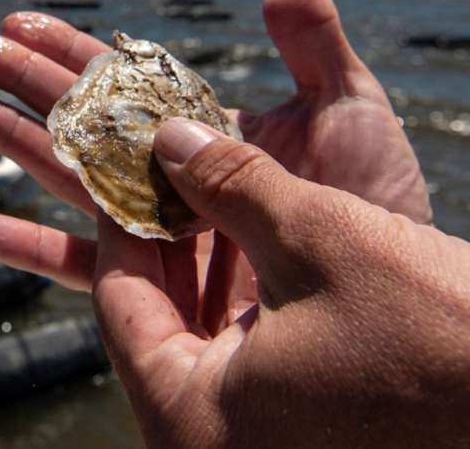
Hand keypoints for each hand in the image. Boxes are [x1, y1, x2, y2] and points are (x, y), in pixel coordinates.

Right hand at [0, 0, 431, 305]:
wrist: (380, 295)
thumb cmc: (376, 206)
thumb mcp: (349, 112)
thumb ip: (311, 44)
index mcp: (202, 130)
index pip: (122, 80)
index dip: (69, 49)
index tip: (18, 21)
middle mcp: (167, 176)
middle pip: (77, 120)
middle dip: (18, 84)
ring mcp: (155, 231)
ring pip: (62, 177)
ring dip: (4, 141)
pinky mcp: (152, 289)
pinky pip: (78, 266)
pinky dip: (24, 246)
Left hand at [94, 117, 469, 447]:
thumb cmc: (443, 341)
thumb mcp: (320, 241)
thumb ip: (228, 182)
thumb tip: (167, 137)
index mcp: (192, 420)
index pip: (119, 299)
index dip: (121, 216)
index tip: (124, 159)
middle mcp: (207, 441)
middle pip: (151, 314)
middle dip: (157, 233)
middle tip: (156, 164)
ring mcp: (248, 438)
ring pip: (192, 328)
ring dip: (193, 257)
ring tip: (192, 185)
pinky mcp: (288, 425)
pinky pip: (235, 349)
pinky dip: (233, 291)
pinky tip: (238, 233)